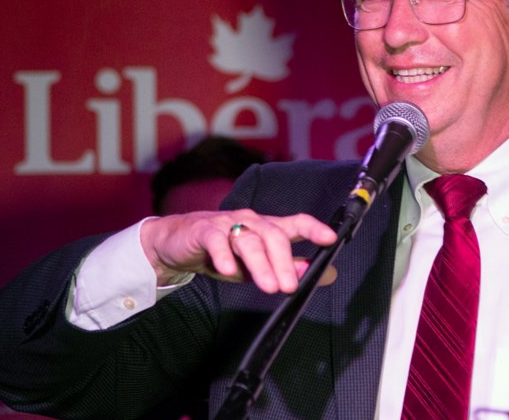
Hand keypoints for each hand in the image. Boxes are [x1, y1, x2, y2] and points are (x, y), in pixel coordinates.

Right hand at [140, 209, 337, 293]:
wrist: (178, 244)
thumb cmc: (223, 253)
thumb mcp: (260, 265)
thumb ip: (292, 267)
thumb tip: (326, 273)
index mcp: (267, 228)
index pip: (295, 223)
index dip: (313, 229)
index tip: (331, 239)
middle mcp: (250, 222)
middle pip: (273, 235)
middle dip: (284, 262)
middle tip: (289, 287)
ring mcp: (227, 224)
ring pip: (248, 240)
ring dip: (260, 264)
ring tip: (268, 286)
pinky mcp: (203, 230)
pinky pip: (216, 240)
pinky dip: (223, 255)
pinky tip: (228, 270)